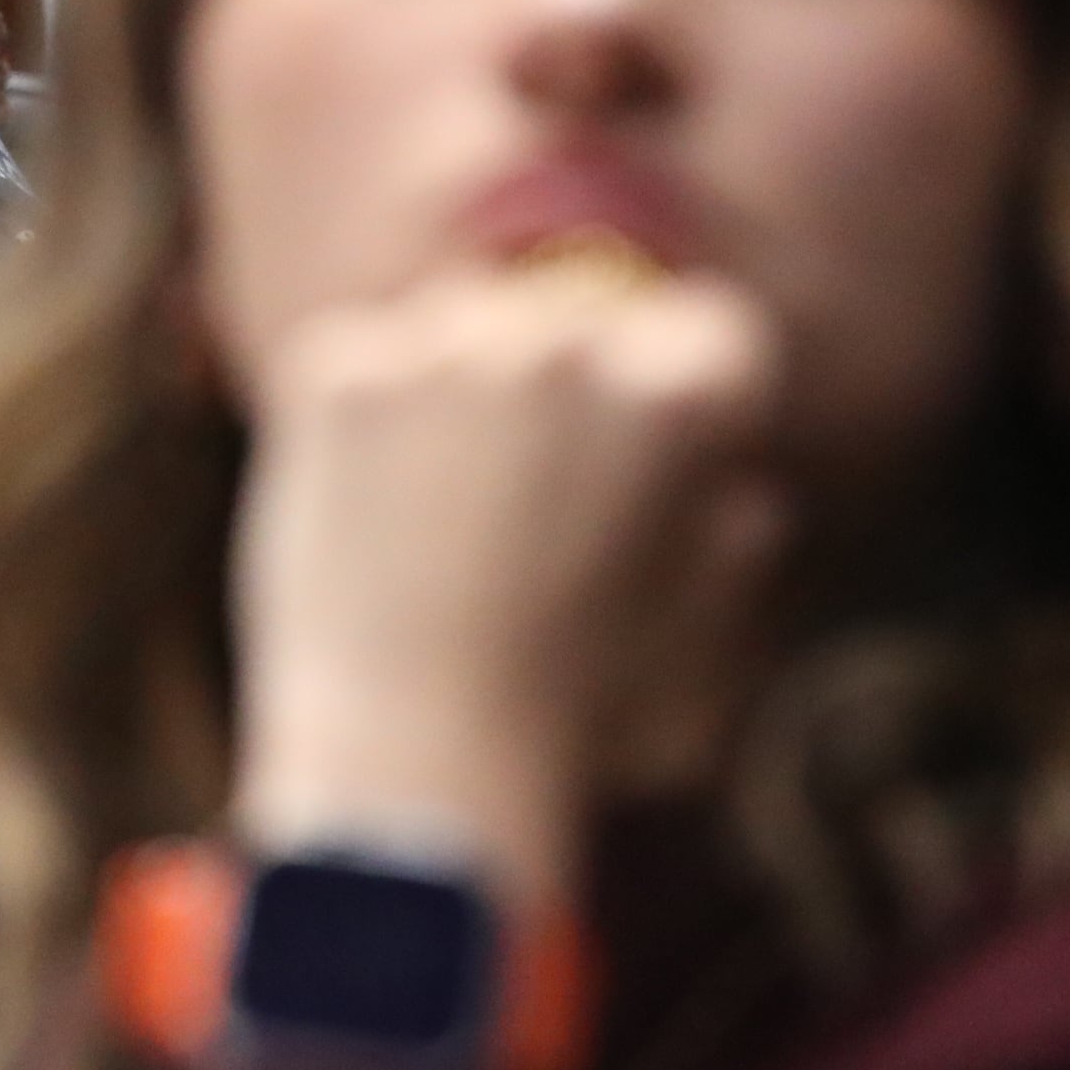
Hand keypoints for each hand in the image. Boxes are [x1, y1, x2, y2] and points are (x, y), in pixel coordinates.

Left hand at [222, 261, 784, 912]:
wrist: (412, 750)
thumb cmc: (582, 716)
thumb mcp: (709, 631)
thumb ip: (733, 536)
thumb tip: (736, 489)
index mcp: (678, 388)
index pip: (708, 331)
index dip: (686, 406)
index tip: (647, 473)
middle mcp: (560, 337)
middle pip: (573, 319)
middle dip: (563, 396)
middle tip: (530, 510)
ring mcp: (437, 344)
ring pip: (462, 326)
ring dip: (461, 390)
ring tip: (449, 522)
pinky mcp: (333, 367)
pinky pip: (363, 361)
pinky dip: (367, 421)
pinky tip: (374, 513)